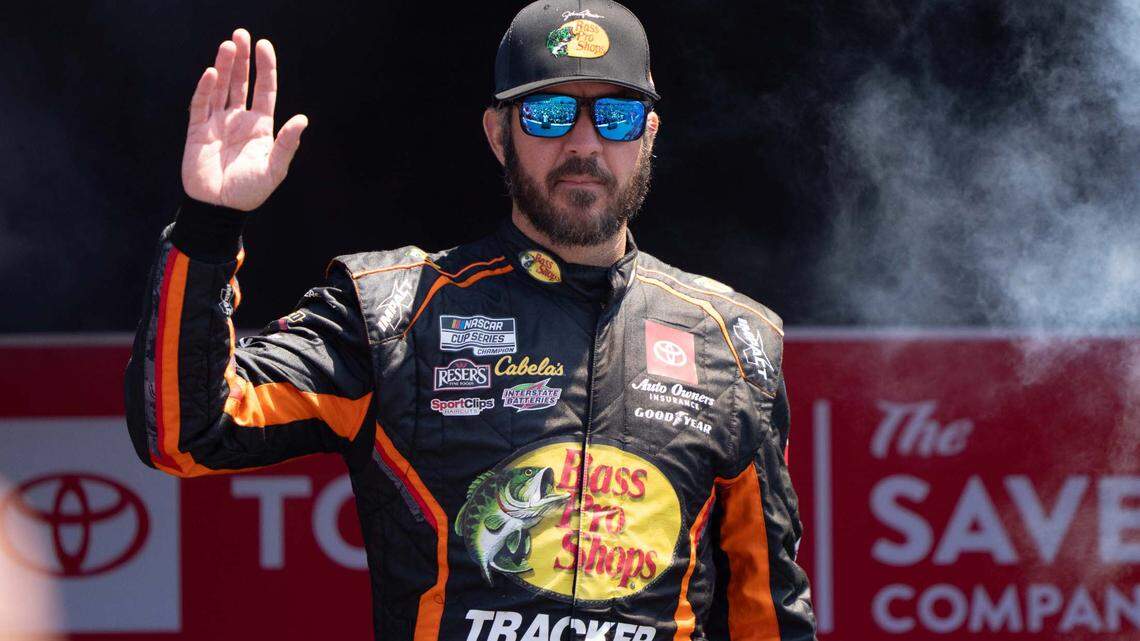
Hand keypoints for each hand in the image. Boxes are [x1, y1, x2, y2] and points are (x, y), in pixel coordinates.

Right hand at [181, 28, 307, 210]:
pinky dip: (205, 89)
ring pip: (220, 88)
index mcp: (260, 127)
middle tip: (241, 34)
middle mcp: (238, 120)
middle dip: (242, 59)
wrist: (219, 209)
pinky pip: (200, 105)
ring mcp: (217, 123)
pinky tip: (211, 73)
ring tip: (228, 45)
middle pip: (241, 83)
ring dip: (224, 67)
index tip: (264, 45)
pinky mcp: (197, 131)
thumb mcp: (273, 169)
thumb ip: (287, 145)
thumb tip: (302, 120)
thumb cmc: (249, 192)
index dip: (265, 68)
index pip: (264, 90)